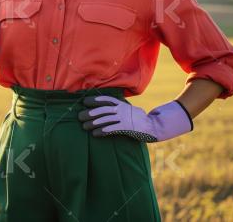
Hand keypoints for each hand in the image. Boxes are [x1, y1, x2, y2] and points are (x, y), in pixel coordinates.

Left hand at [77, 95, 192, 142]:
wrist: (152, 126)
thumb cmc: (137, 118)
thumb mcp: (128, 108)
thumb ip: (118, 106)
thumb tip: (106, 105)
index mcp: (121, 104)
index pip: (106, 99)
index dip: (94, 100)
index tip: (85, 101)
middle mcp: (121, 110)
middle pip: (102, 110)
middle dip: (90, 113)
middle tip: (80, 116)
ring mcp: (124, 119)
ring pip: (105, 120)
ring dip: (93, 123)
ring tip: (84, 126)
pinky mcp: (126, 128)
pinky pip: (111, 129)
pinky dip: (102, 131)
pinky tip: (95, 133)